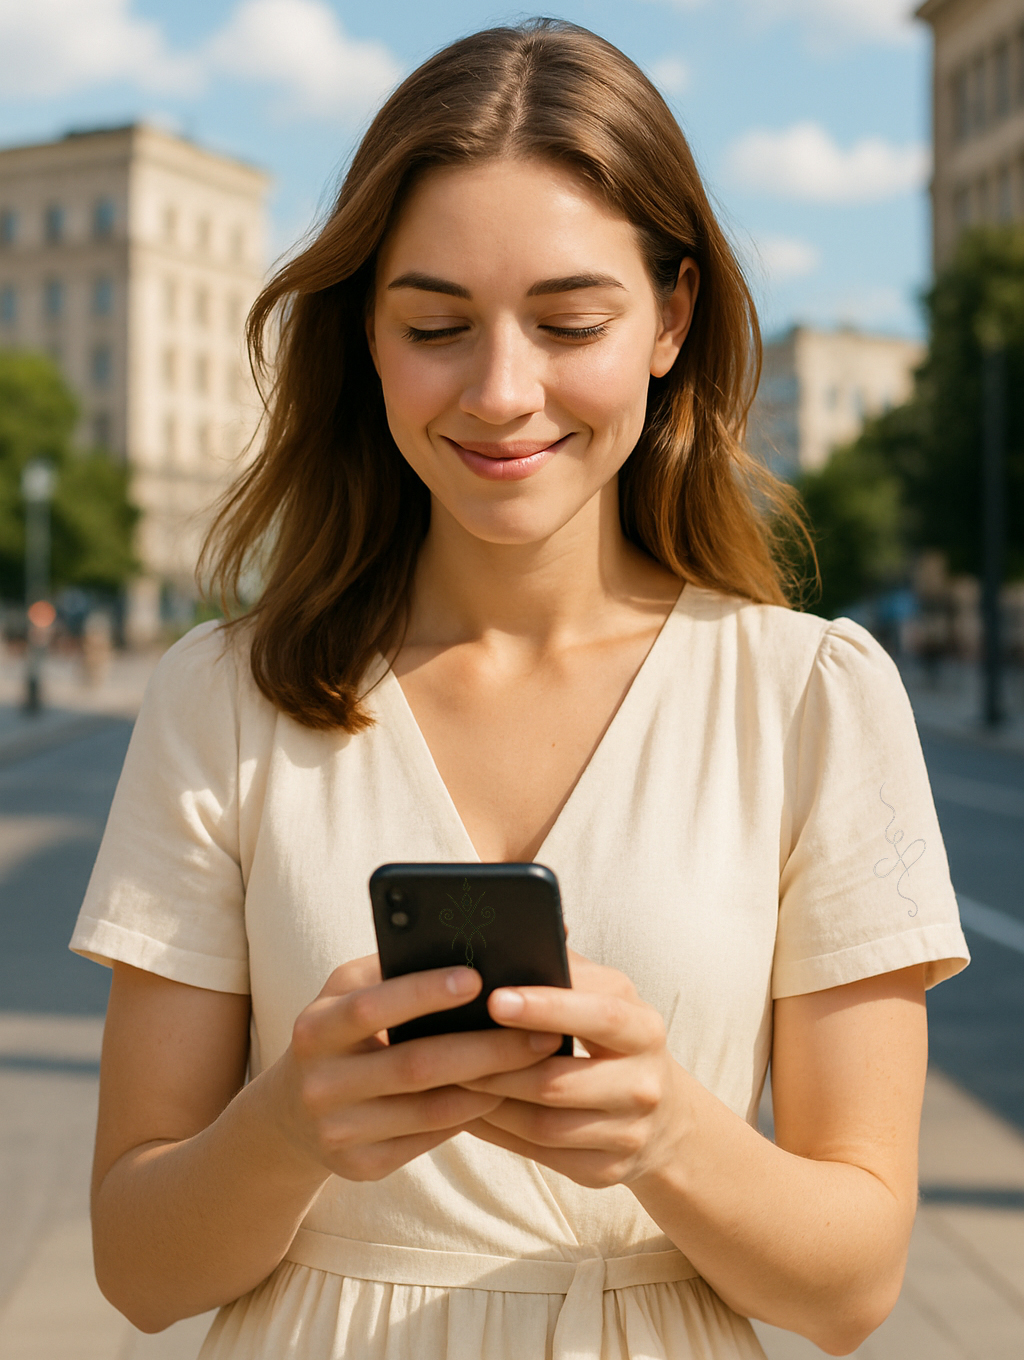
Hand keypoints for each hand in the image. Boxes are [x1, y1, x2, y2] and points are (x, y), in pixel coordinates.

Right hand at [278, 955, 562, 1181]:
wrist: (291, 1113)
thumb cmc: (344, 1032)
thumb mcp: (349, 996)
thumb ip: (395, 969)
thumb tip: (475, 942)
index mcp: (316, 1026)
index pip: (371, 1005)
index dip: (424, 992)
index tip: (478, 978)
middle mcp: (319, 1081)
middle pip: (413, 1064)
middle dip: (484, 1048)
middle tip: (541, 1032)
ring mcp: (336, 1130)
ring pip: (429, 1109)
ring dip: (490, 1085)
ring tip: (536, 1063)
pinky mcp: (358, 1166)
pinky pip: (428, 1140)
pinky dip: (470, 1115)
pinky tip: (504, 1095)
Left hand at [460, 950, 688, 1189]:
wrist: (663, 1118)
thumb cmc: (611, 1037)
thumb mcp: (604, 996)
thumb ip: (565, 965)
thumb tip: (522, 925)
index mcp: (641, 1026)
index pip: (596, 1013)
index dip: (544, 1007)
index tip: (494, 998)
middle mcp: (642, 1082)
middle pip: (558, 1080)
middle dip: (498, 1064)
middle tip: (447, 1045)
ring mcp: (627, 1132)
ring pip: (543, 1123)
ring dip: (489, 1101)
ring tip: (446, 1077)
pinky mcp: (606, 1170)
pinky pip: (538, 1154)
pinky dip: (497, 1131)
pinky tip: (466, 1111)